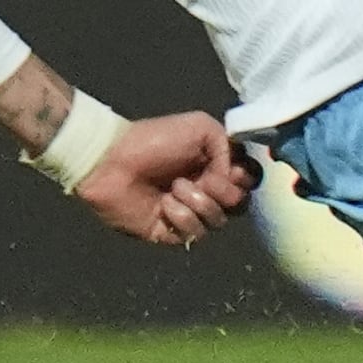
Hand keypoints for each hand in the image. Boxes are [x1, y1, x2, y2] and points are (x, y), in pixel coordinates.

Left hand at [74, 111, 253, 247]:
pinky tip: (163, 204)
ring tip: (174, 187)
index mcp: (215, 165)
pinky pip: (193, 234)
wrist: (114, 161)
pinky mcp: (171, 233)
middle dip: (223, 192)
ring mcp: (189, 213)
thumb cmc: (155, 140)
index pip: (249, 180)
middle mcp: (206, 190)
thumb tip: (233, 177)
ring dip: (198, 202)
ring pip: (218, 221)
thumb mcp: (200, 127)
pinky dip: (181, 217)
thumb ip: (228, 147)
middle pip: (239, 204)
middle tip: (203, 179)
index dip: (244, 178)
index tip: (231, 170)